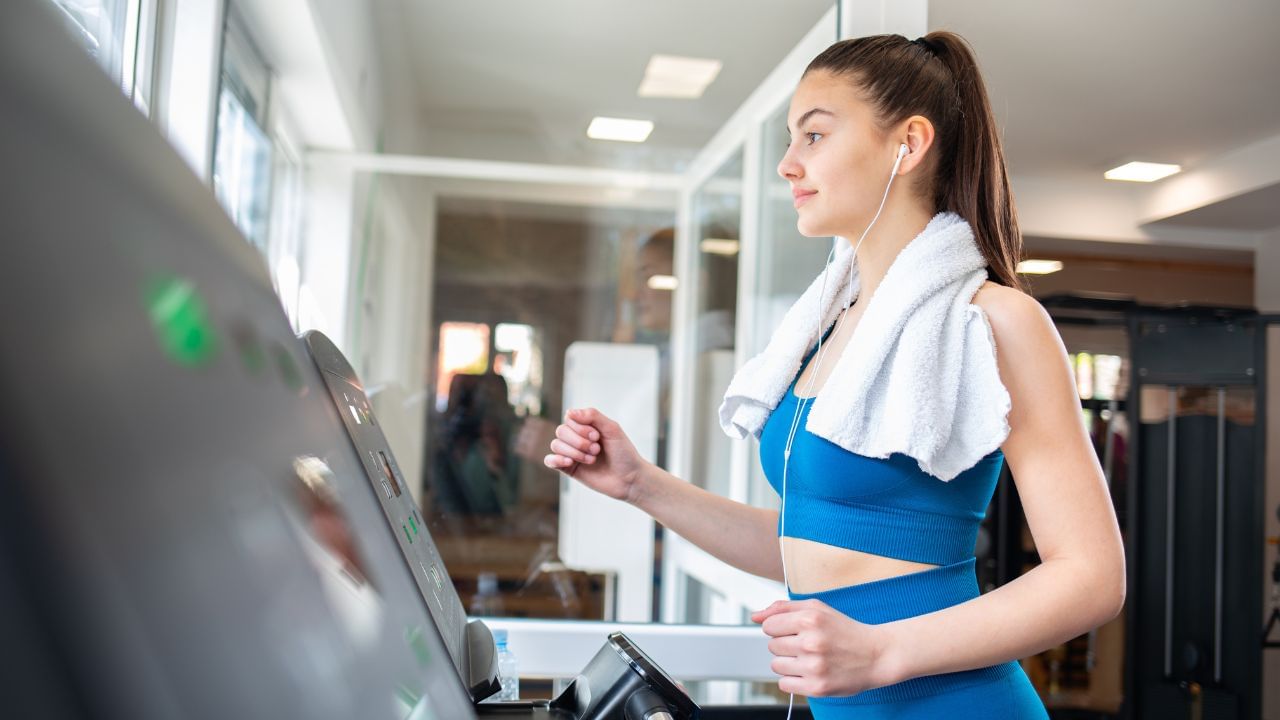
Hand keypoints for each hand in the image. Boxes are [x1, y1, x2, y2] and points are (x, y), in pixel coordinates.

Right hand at [543, 407, 646, 503]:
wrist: (630, 479)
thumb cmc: (624, 453)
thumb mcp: (612, 429)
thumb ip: (592, 416)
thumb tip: (569, 412)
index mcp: (587, 426)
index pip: (570, 419)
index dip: (580, 427)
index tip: (597, 436)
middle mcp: (577, 438)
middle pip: (561, 431)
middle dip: (578, 441)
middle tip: (596, 449)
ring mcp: (572, 453)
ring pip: (556, 445)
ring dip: (574, 452)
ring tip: (592, 459)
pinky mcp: (569, 469)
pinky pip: (550, 461)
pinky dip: (555, 459)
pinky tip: (569, 462)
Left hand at [752, 599, 893, 696]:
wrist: (876, 655)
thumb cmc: (844, 630)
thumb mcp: (817, 609)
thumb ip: (783, 608)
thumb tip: (755, 616)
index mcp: (810, 619)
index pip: (769, 626)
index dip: (780, 628)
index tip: (795, 631)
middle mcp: (811, 642)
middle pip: (772, 646)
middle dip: (786, 645)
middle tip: (808, 645)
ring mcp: (814, 666)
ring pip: (776, 665)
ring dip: (789, 663)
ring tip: (809, 659)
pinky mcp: (817, 687)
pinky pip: (784, 684)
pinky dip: (793, 679)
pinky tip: (810, 672)